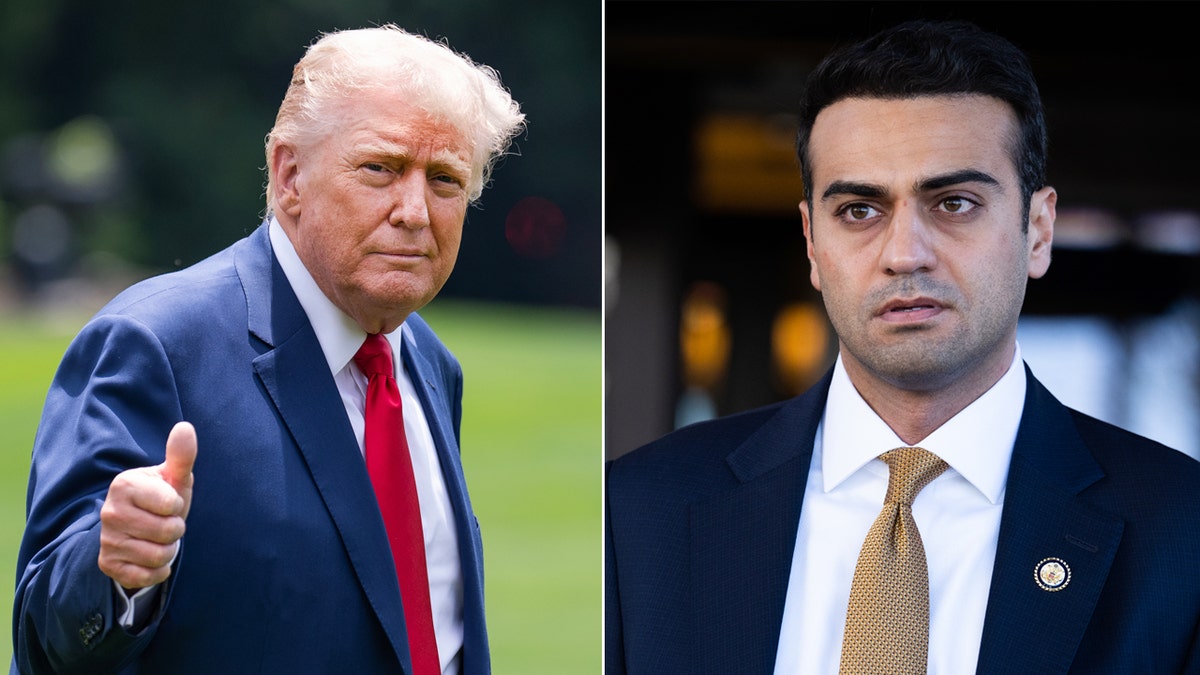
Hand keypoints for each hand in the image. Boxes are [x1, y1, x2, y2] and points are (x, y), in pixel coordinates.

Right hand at [98, 421, 196, 590]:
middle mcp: (109, 511)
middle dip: (176, 529)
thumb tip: (185, 427)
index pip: (172, 504)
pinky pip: (146, 576)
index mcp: (124, 484)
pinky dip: (157, 570)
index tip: (168, 502)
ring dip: (168, 550)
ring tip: (158, 538)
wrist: (139, 529)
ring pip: (159, 555)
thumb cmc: (163, 498)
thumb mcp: (174, 478)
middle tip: (165, 522)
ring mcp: (106, 539)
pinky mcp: (108, 564)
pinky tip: (150, 557)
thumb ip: (181, 455)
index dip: (178, 506)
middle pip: (168, 531)